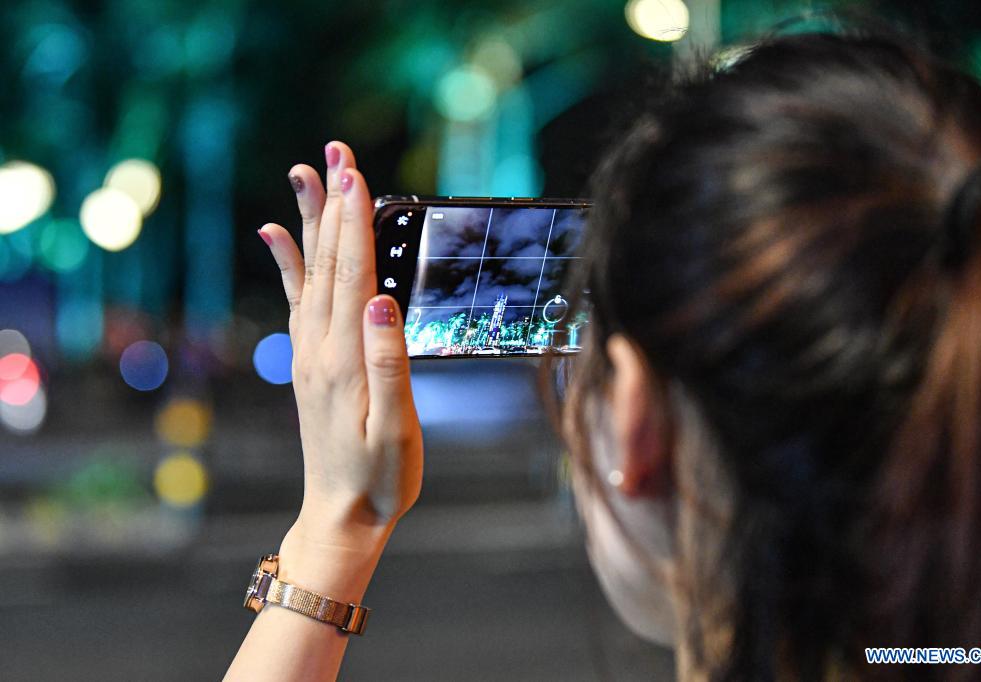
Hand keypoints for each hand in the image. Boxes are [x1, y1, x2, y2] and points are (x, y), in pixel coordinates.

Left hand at [258, 142, 422, 540]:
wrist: (341, 516)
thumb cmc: (380, 478)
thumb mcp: (396, 429)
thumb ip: (389, 364)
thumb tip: (382, 301)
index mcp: (345, 358)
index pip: (352, 274)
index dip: (355, 220)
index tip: (353, 170)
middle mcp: (320, 347)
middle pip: (327, 262)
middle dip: (332, 203)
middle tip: (332, 151)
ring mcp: (310, 353)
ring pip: (310, 273)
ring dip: (310, 221)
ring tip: (304, 174)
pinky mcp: (310, 362)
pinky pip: (296, 301)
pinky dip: (288, 263)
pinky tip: (276, 236)